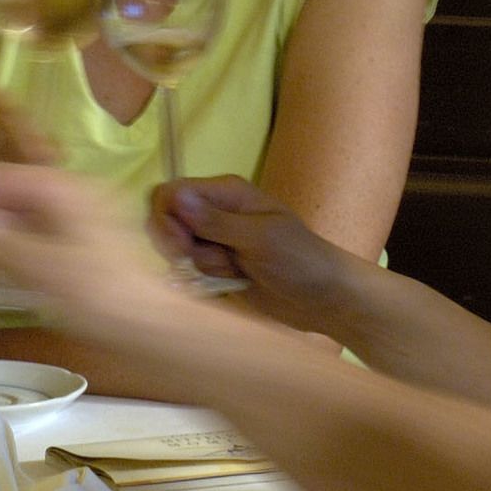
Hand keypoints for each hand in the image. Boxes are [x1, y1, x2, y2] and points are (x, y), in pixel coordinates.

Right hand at [0, 155, 182, 351]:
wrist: (153, 332)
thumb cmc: (96, 296)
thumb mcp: (31, 265)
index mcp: (59, 186)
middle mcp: (69, 192)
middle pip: (4, 189)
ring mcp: (77, 218)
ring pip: (16, 213)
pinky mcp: (80, 244)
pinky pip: (32, 232)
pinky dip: (6, 245)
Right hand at [159, 176, 366, 336]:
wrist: (323, 298)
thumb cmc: (299, 260)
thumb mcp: (259, 238)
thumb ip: (215, 221)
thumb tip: (174, 196)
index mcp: (226, 193)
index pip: (170, 193)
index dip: (167, 218)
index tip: (183, 244)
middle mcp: (216, 212)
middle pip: (168, 222)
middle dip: (181, 247)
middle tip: (215, 262)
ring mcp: (216, 240)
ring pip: (178, 250)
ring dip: (201, 266)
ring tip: (235, 272)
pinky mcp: (218, 266)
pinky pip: (190, 270)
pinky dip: (203, 280)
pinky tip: (231, 283)